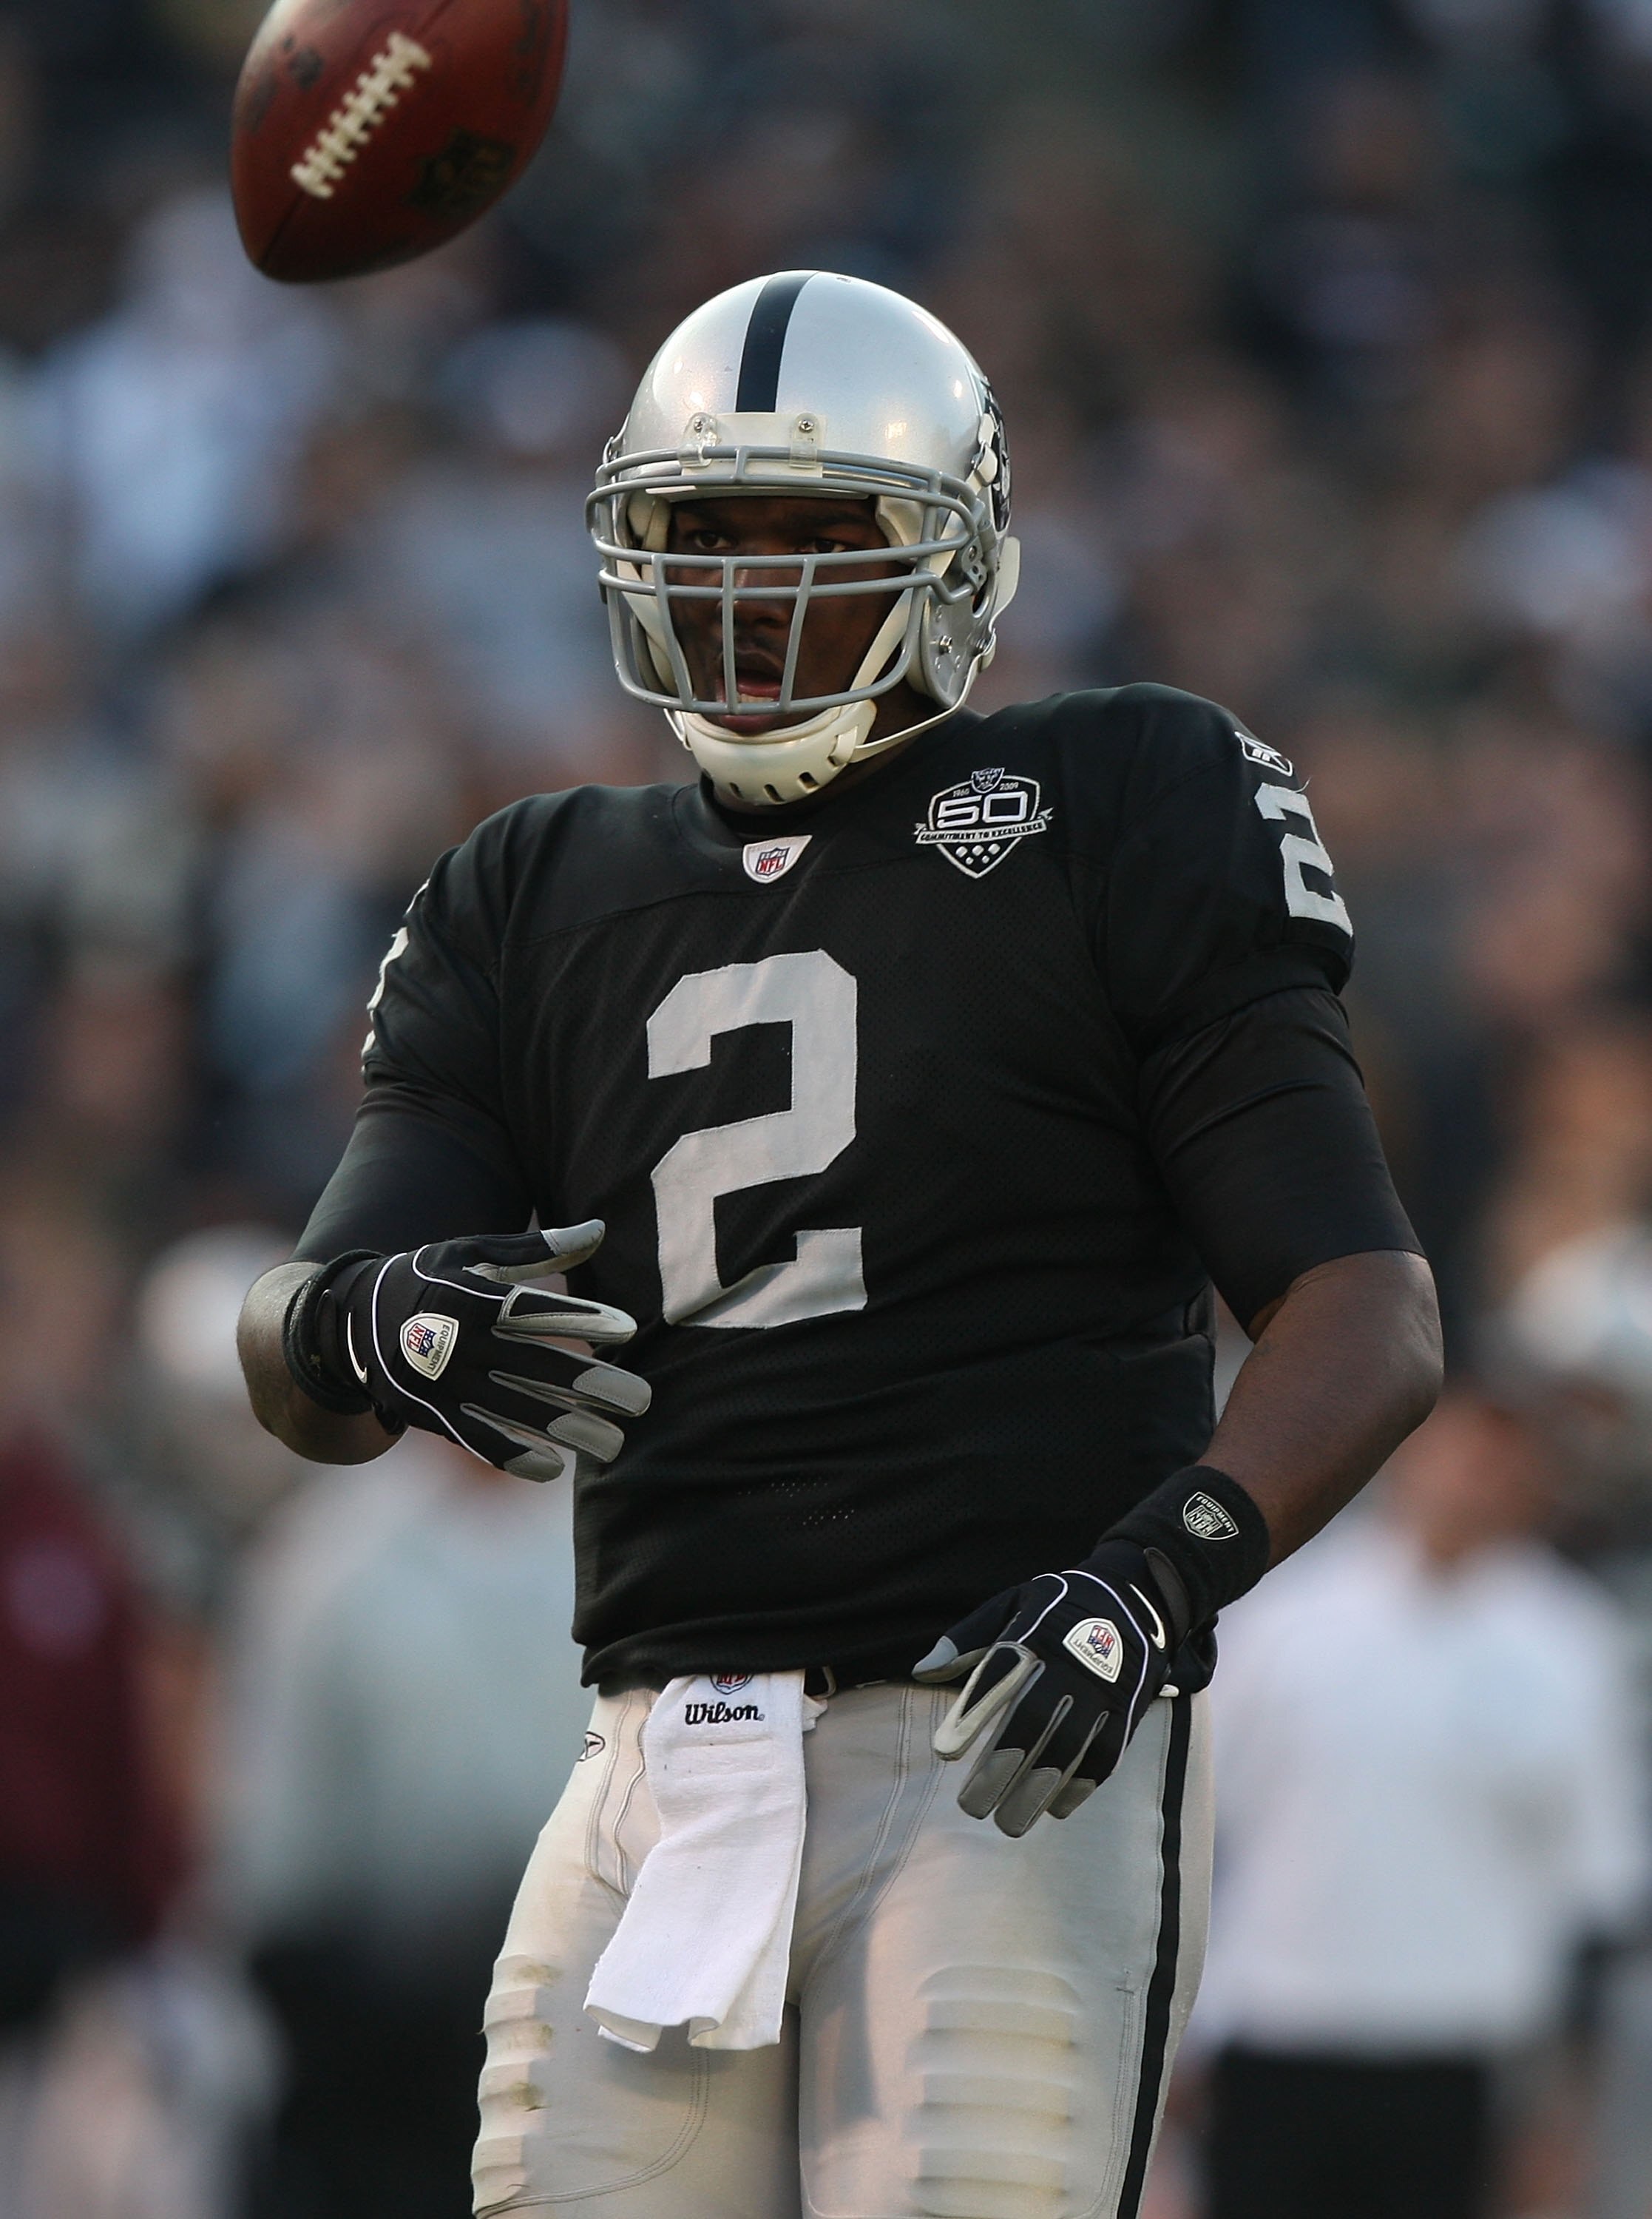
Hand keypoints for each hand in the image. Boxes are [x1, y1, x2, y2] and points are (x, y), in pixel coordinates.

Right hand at [291, 1222, 649, 1479]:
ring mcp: (446, 1383)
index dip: (583, 1318)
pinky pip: (478, 1441)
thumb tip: (598, 1229)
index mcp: (474, 1296)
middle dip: (593, 1385)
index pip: (538, 1308)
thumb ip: (536, 1247)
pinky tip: (555, 1468)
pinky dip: (515, 1457)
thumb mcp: (470, 1251)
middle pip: (538, 1366)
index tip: (628, 1329)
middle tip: (643, 1399)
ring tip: (615, 1442)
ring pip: (516, 1410)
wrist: (347, 1321)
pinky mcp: (432, 1414)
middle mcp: (462, 1342)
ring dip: (569, 1430)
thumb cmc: (426, 1277)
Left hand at [912, 1539, 1184, 1836]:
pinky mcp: (1126, 1710)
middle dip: (1000, 1767)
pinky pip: (1105, 1755)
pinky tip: (1054, 1809)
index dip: (971, 1716)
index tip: (944, 1752)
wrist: (1134, 1597)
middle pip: (1032, 1721)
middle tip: (970, 1807)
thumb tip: (922, 1671)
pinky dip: (1080, 1785)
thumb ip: (966, 1639)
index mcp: (1033, 1635)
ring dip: (1037, 1790)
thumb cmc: (1057, 1607)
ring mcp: (1101, 1689)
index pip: (997, 1679)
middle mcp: (1068, 1663)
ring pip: (1068, 1747)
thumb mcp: (1011, 1604)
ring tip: (1008, 1823)